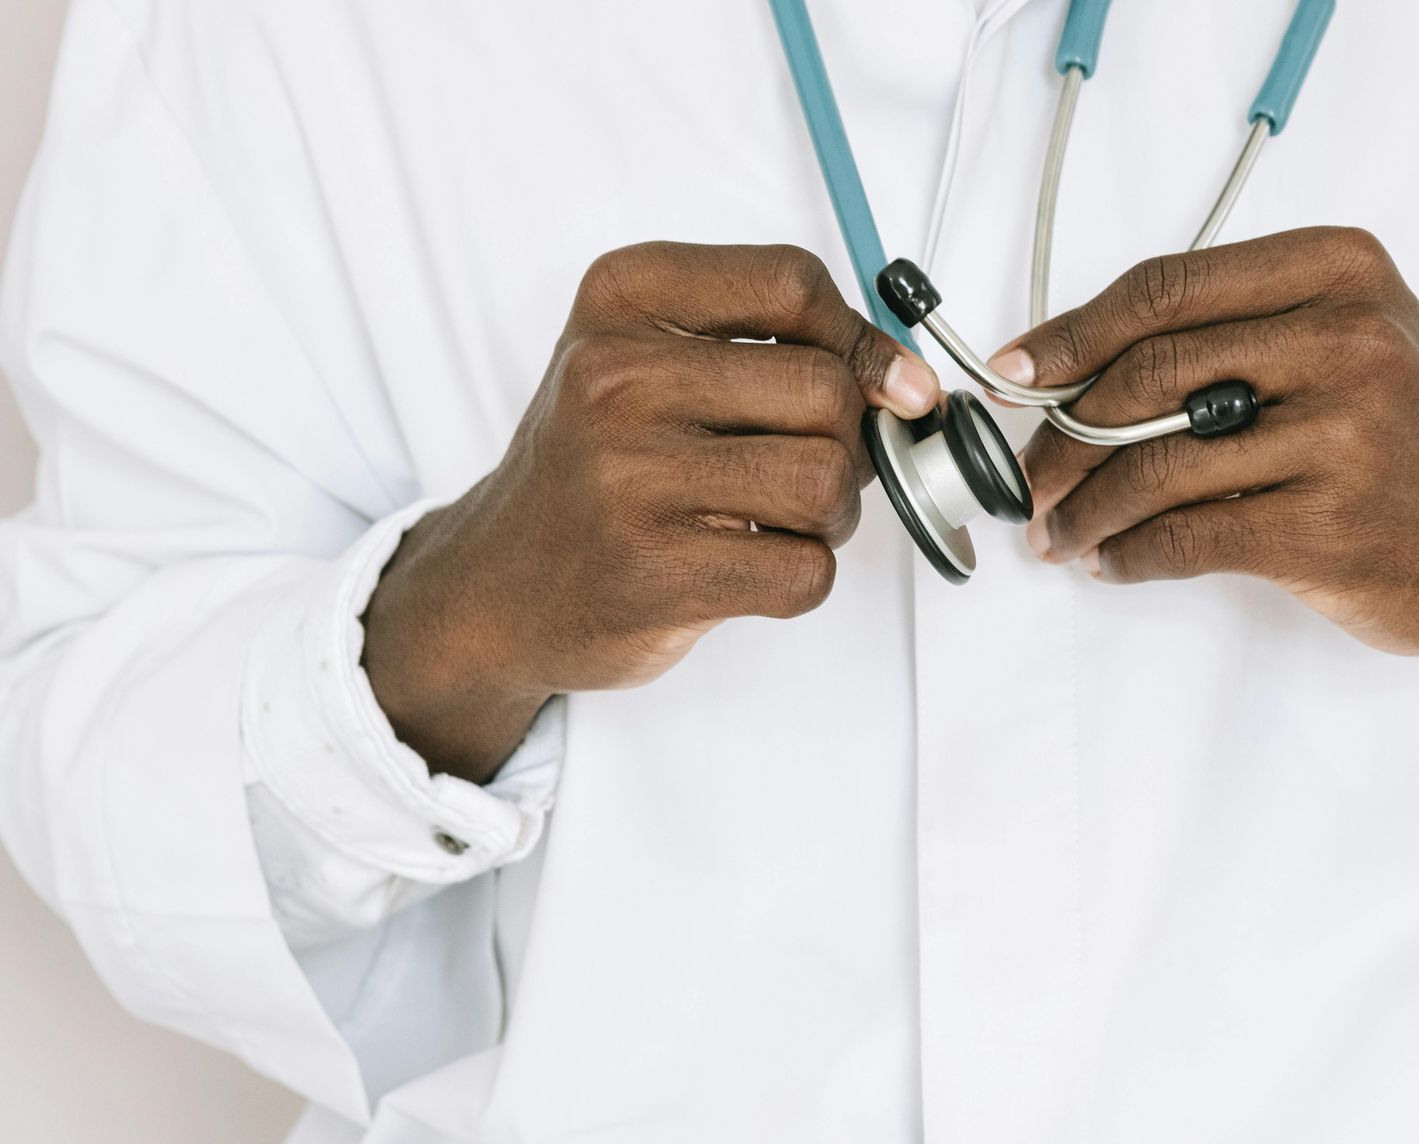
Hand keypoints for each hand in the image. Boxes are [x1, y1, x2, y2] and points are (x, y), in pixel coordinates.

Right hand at [361, 242, 938, 780]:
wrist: (502, 583)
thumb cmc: (602, 466)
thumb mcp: (657, 361)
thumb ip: (780, 345)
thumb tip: (910, 384)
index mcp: (621, 299)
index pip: (791, 280)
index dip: (857, 337)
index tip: (872, 380)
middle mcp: (614, 378)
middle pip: (824, 388)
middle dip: (847, 439)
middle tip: (804, 466)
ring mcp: (628, 478)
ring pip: (825, 480)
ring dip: (832, 514)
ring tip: (779, 519)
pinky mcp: (653, 572)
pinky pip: (805, 571)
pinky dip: (802, 576)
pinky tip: (750, 566)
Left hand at [998, 228, 1418, 725]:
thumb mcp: (1355, 338)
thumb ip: (1240, 333)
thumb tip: (1079, 369)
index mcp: (1341, 272)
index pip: (1166, 288)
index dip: (1071, 333)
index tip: (1016, 372)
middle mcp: (1346, 342)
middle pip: (1146, 374)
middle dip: (1063, 432)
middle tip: (1028, 470)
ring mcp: (1342, 439)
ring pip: (1155, 466)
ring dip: (1082, 507)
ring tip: (1056, 528)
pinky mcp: (1328, 529)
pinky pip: (1186, 538)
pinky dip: (1128, 554)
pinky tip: (1111, 560)